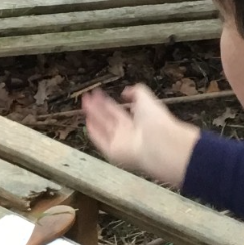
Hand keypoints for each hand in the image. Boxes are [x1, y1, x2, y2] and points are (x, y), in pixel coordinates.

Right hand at [81, 85, 199, 186]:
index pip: (118, 111)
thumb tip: (125, 91)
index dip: (107, 102)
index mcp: (137, 122)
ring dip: (93, 116)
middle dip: (97, 107)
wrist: (159, 143)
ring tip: (84, 103)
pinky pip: (100, 141)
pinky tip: (87, 121)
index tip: (98, 93)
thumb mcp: (147, 99)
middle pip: (108, 118)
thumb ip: (136, 91)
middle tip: (87, 97)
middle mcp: (127, 133)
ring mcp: (120, 143)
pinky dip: (94, 132)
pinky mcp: (113, 152)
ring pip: (102, 127)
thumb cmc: (156, 121)